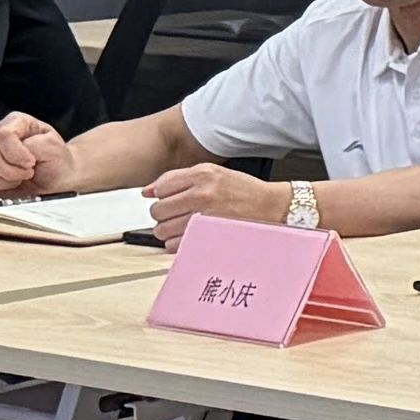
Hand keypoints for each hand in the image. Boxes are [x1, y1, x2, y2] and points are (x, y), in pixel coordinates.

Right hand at [0, 110, 73, 195]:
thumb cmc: (55, 162)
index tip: (30, 163)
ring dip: (2, 181)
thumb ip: (38, 144)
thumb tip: (20, 151)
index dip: (16, 153)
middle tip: (27, 174)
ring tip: (18, 179)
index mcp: (16, 122)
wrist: (55, 180)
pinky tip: (6, 186)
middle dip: (10, 170)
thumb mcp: (55, 148)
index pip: (4, 134)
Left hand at [137, 163, 289, 240]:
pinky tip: (191, 235)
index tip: (173, 199)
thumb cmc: (243, 191)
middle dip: (164, 214)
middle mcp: (203, 194)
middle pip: (157, 210)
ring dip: (169, 230)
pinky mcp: (206, 238)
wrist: (272, 207)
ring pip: (162, 230)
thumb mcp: (214, 173)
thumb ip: (178, 178)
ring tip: (185, 225)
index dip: (163, 195)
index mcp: (203, 174)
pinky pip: (173, 245)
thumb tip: (147, 191)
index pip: (160, 187)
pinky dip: (178, 243)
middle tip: (179, 213)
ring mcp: (204, 217)